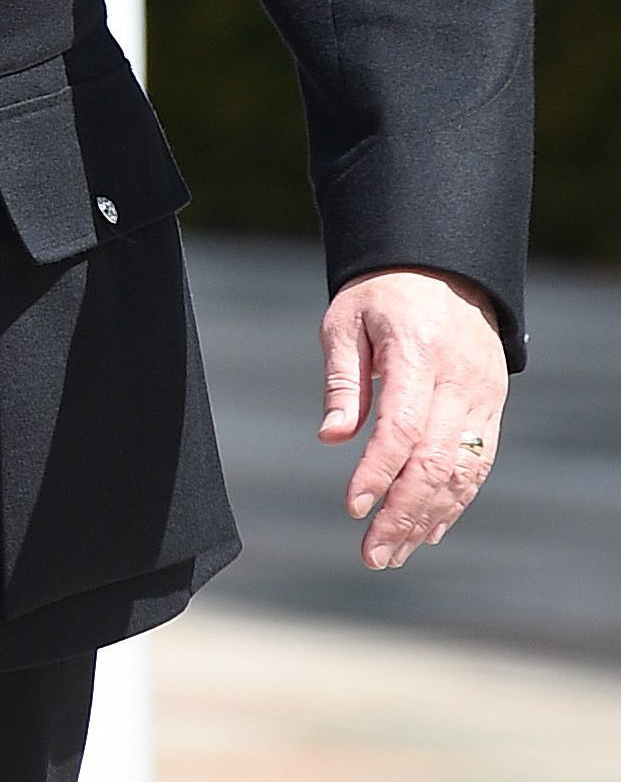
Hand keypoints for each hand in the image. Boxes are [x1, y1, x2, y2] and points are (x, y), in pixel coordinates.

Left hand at [318, 268, 508, 569]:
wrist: (444, 270)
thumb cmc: (381, 294)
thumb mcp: (345, 320)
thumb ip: (341, 380)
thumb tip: (331, 439)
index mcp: (419, 357)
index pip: (403, 428)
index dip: (379, 472)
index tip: (353, 508)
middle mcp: (460, 383)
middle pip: (437, 461)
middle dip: (404, 513)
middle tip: (373, 554)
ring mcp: (483, 398)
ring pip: (463, 472)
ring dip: (430, 519)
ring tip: (394, 554)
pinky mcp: (493, 408)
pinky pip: (478, 464)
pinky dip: (454, 501)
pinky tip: (428, 531)